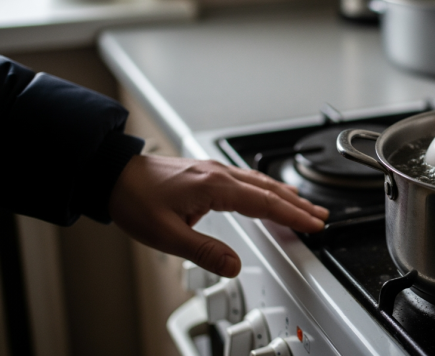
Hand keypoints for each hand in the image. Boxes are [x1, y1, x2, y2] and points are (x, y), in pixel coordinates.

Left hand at [108, 155, 328, 277]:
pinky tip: (268, 192)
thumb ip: (204, 251)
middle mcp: (218, 174)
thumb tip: (234, 265)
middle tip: (320, 216)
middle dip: (298, 204)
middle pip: (269, 190)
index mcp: (215, 186)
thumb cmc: (135, 200)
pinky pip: (247, 178)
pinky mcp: (206, 172)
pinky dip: (266, 188)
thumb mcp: (167, 235)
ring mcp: (213, 170)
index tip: (313, 224)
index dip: (293, 215)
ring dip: (285, 194)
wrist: (111, 175)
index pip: (265, 203)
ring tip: (304, 204)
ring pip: (260, 182)